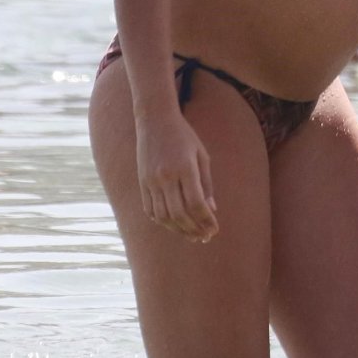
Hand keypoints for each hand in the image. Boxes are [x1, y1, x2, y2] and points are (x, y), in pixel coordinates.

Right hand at [135, 106, 218, 241]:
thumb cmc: (184, 136)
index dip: (206, 220)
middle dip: (194, 229)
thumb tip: (211, 210)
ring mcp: (151, 181)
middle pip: (179, 213)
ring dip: (178, 229)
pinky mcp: (142, 183)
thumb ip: (206, 184)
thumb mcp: (201, 155)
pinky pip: (150, 209)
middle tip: (205, 237)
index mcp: (184, 168)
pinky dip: (162, 221)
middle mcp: (165, 176)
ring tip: (192, 235)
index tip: (215, 230)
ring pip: (163, 215)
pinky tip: (174, 225)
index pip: (196, 203)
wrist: (154, 120)